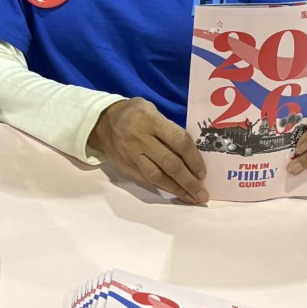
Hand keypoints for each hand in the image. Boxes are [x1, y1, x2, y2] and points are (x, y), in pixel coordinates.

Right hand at [89, 98, 207, 205]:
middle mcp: (141, 139)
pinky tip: (175, 192)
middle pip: (169, 163)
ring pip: (157, 176)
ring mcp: (131, 154)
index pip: (179, 141)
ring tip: (192, 198)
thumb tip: (191, 153)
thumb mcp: (152, 109)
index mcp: (151, 120)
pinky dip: (163, 187)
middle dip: (189, 181)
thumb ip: (169, 128)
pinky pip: (146, 180)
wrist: (103, 122)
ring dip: (177, 190)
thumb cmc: (135, 113)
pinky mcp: (125, 166)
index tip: (203, 173)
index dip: (193, 159)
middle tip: (202, 195)